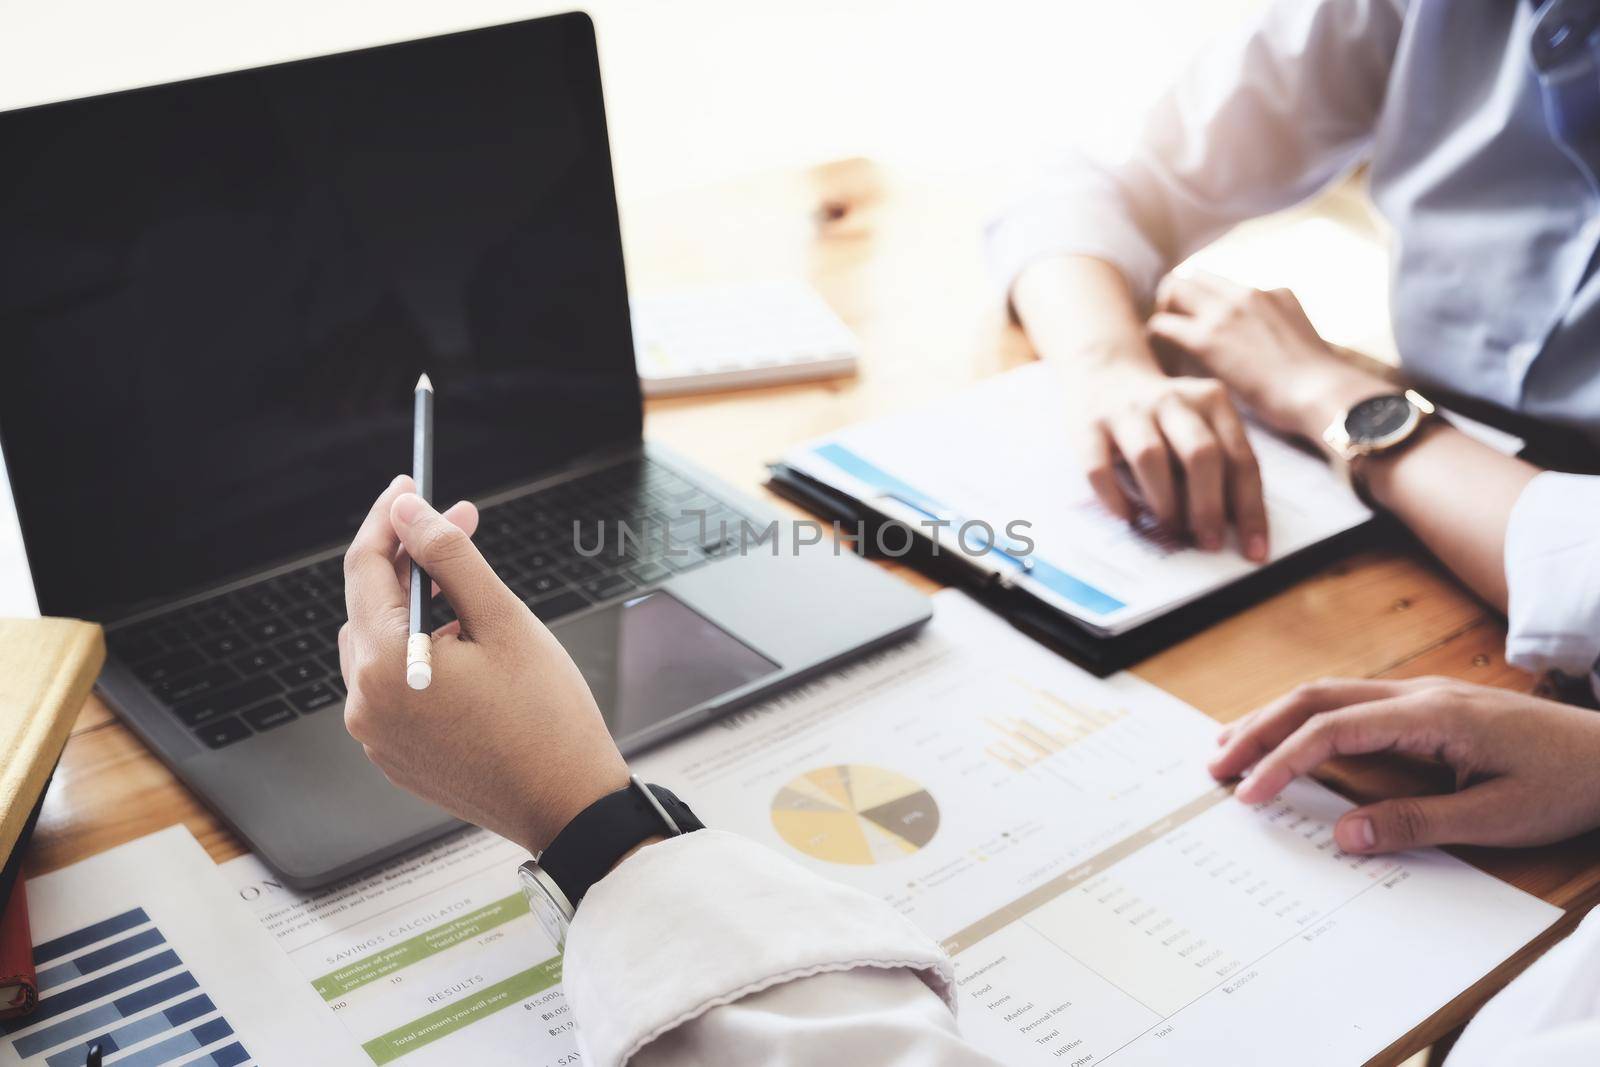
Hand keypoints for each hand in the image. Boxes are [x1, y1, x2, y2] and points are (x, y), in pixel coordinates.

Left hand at [340, 476, 628, 853]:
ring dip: (412, 608)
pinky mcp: (392, 755)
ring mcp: (375, 734)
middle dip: (410, 558)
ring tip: (470, 600)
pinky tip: (464, 651)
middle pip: (368, 603)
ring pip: (376, 643)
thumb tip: (408, 510)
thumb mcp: (503, 620)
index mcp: (386, 662)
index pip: (365, 565)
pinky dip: (415, 654)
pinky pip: (389, 685)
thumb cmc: (546, 715)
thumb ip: (450, 557)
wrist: (566, 805)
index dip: (388, 517)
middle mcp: (364, 700)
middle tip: (462, 525)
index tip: (410, 483)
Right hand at [1071, 362, 1270, 558]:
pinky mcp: (1088, 426)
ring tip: (1171, 529)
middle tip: (1210, 543)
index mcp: (1211, 400)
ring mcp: (1127, 411)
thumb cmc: (1162, 412)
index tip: (1253, 549)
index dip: (1249, 508)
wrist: (1104, 367)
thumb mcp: (1200, 420)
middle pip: (1200, 454)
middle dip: (1208, 507)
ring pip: (1150, 457)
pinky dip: (1115, 499)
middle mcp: (1171, 401)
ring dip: (1164, 502)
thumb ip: (1220, 460)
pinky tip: (1128, 516)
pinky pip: (1099, 468)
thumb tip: (1234, 525)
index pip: (1240, 459)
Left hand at [1148, 273, 1389, 443]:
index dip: (1205, 299)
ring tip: (1160, 339)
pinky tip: (1158, 359)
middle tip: (1171, 325)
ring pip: (1173, 290)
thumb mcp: (1304, 342)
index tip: (1197, 318)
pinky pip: (1162, 325)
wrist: (1323, 393)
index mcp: (1273, 293)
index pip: (1225, 282)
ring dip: (1163, 311)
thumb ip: (1282, 330)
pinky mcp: (1206, 339)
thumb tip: (1272, 347)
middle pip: (1194, 276)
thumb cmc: (1319, 384)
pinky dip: (1155, 339)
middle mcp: (1246, 293)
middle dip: (1177, 297)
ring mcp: (1224, 313)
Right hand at [1208, 676, 1599, 853]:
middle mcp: (1417, 694)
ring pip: (1328, 694)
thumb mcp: (1498, 817)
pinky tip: (1289, 738)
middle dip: (1259, 728)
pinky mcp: (1427, 709)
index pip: (1334, 729)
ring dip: (1275, 718)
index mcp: (1431, 715)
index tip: (1250, 795)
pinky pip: (1350, 705)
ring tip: (1230, 746)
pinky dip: (1306, 720)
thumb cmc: (1568, 783)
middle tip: (1214, 765)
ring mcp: (1421, 696)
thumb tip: (1343, 836)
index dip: (1283, 760)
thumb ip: (1417, 824)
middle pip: (1316, 697)